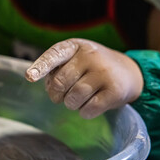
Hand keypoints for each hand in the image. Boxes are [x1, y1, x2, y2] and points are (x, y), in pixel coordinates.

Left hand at [25, 39, 142, 118]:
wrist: (129, 72)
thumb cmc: (92, 67)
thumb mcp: (75, 59)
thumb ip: (57, 68)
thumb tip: (46, 86)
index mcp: (75, 46)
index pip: (54, 55)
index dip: (40, 67)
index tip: (30, 77)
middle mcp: (90, 56)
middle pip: (60, 83)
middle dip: (55, 95)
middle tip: (60, 97)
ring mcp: (103, 72)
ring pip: (73, 97)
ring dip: (70, 104)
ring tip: (77, 99)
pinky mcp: (114, 90)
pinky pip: (89, 109)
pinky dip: (84, 113)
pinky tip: (89, 107)